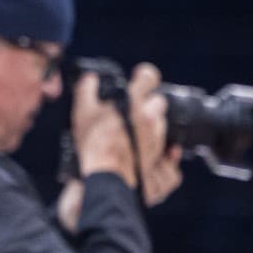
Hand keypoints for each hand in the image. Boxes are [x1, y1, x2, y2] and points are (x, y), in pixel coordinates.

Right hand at [73, 63, 183, 205]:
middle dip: (148, 103)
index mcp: (134, 101)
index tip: (139, 77)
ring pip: (161, 124)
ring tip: (134, 133)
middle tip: (132, 110)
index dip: (144, 75)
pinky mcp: (161, 158)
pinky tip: (156, 151)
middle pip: (159, 101)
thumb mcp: (82, 112)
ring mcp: (158, 138)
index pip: (149, 77)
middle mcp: (151, 117)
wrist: (106, 177)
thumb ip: (86, 90)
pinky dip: (166, 152)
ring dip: (151, 126)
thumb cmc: (95, 145)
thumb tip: (90, 79)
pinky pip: (170, 153)